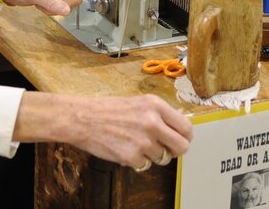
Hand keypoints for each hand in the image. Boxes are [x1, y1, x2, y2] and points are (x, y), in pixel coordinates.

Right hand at [13, 92, 192, 169]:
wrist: (82, 118)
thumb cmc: (107, 109)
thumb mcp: (138, 103)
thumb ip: (159, 114)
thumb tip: (179, 124)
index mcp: (155, 105)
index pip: (186, 127)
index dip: (185, 137)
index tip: (181, 139)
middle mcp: (152, 122)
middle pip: (182, 147)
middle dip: (175, 151)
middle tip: (165, 149)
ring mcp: (143, 140)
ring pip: (162, 158)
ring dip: (151, 155)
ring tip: (135, 143)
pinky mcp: (132, 156)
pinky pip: (145, 165)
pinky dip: (137, 161)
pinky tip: (125, 149)